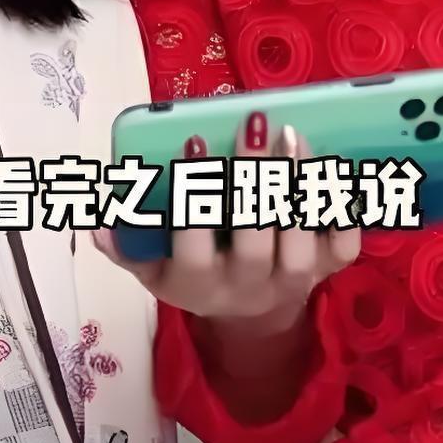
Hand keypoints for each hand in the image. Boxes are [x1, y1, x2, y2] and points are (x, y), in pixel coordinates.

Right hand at [94, 113, 359, 333]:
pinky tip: (329, 167)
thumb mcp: (154, 267)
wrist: (250, 316)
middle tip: (254, 126)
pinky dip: (342, 211)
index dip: (195, 199)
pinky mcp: (328, 273)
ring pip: (300, 246)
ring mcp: (292, 282)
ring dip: (298, 189)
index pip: (194, 248)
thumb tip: (99, 224)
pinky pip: (343, 248)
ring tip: (291, 136)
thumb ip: (128, 245)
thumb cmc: (197, 272)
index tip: (195, 143)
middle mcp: (248, 288)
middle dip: (255, 182)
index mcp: (199, 285)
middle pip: (254, 242)